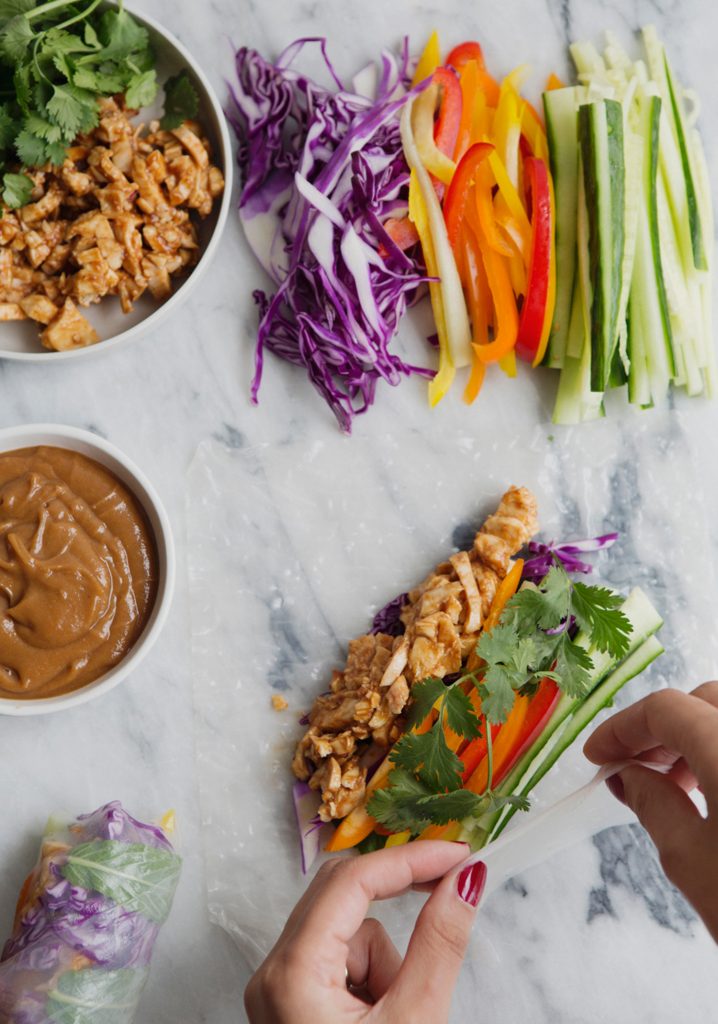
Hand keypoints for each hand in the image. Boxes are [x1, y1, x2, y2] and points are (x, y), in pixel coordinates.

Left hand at [244, 841, 485, 1022]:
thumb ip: (439, 944)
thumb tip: (466, 881)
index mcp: (291, 973)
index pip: (352, 882)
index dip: (410, 860)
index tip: (460, 854)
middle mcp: (273, 973)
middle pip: (341, 897)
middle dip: (396, 902)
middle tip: (450, 890)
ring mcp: (279, 989)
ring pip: (347, 932)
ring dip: (385, 958)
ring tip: (400, 1015)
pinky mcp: (292, 1003)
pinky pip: (341, 961)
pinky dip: (372, 978)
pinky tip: (382, 1020)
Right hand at [584, 683, 717, 940]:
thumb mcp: (694, 865)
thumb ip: (654, 805)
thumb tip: (628, 776)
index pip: (665, 709)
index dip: (623, 728)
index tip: (598, 756)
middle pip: (707, 701)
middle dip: (664, 728)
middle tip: (635, 769)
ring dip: (700, 738)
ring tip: (679, 787)